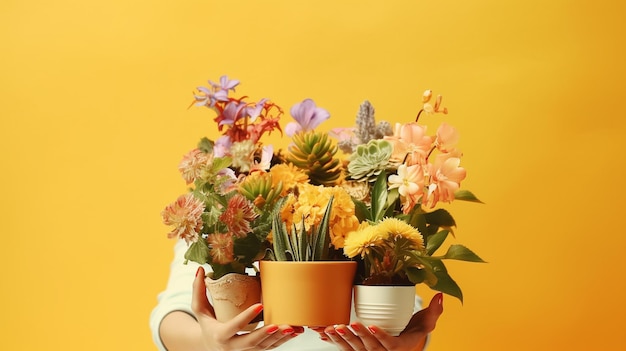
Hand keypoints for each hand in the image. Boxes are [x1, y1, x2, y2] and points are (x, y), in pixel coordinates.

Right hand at [192, 266, 302, 350]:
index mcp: (220, 335)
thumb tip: (199, 269)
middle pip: (251, 342)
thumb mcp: (200, 310)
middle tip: (279, 324)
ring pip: (264, 347)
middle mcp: (233, 347)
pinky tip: (294, 332)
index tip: (260, 305)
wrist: (211, 345)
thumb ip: (198, 291)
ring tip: (292, 328)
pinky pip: (270, 348)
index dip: (246, 317)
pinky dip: (283, 341)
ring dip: (279, 338)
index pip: (234, 326)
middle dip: (266, 334)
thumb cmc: (207, 324)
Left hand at [313, 293, 443, 350]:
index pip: (391, 344)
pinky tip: (326, 333)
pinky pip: (347, 349)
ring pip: (356, 350)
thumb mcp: (426, 322)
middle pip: (371, 348)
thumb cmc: (414, 330)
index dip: (381, 337)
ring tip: (335, 328)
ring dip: (344, 340)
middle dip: (359, 337)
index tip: (372, 325)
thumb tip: (440, 295)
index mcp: (401, 347)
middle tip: (351, 324)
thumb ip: (434, 310)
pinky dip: (336, 341)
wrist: (403, 342)